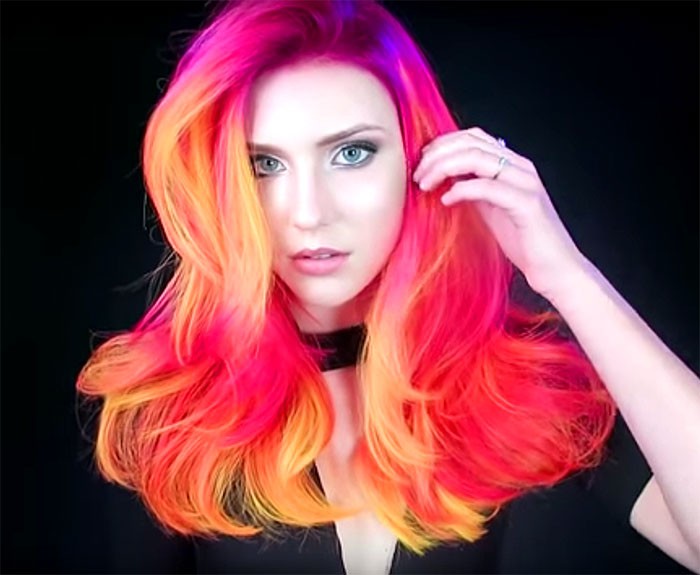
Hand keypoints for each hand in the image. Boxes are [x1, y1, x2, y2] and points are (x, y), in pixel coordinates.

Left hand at [412, 127, 587, 299]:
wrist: (555, 268)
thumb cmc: (523, 241)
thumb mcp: (490, 208)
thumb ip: (472, 188)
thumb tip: (443, 177)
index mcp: (512, 165)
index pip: (473, 137)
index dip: (442, 144)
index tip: (421, 161)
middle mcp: (520, 167)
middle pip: (471, 143)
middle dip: (438, 154)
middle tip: (417, 174)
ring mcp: (525, 183)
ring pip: (477, 158)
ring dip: (444, 167)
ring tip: (425, 184)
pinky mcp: (526, 203)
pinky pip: (487, 186)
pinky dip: (462, 190)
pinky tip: (446, 200)